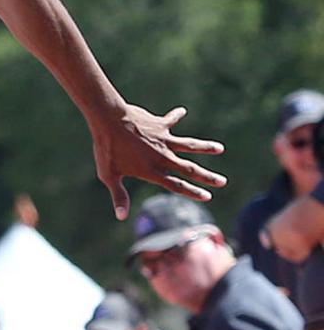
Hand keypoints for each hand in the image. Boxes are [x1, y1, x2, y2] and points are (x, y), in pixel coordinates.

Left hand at [91, 104, 225, 220]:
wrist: (109, 121)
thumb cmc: (106, 150)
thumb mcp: (109, 176)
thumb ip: (119, 196)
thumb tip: (121, 217)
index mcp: (152, 171)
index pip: (176, 185)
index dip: (193, 192)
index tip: (207, 196)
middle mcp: (162, 157)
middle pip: (189, 169)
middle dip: (207, 177)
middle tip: (222, 181)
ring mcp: (163, 140)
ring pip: (190, 145)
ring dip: (206, 147)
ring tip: (220, 148)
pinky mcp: (159, 125)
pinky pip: (171, 121)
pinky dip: (176, 116)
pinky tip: (182, 111)